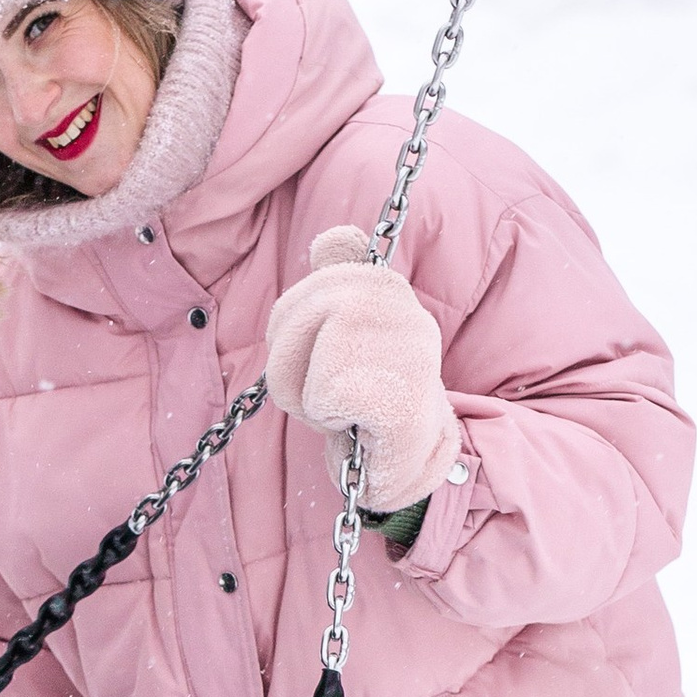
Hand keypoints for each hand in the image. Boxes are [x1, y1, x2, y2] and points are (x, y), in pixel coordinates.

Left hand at [263, 224, 460, 515]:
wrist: (407, 460)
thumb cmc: (366, 396)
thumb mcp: (344, 333)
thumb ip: (338, 281)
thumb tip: (333, 237)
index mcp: (383, 285)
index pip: (310, 283)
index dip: (295, 325)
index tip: (327, 351)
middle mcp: (400, 304)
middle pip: (290, 315)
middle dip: (288, 364)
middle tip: (327, 389)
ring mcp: (407, 346)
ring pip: (302, 358)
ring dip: (306, 396)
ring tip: (343, 407)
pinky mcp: (402, 393)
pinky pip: (324, 395)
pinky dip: (327, 417)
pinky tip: (358, 423)